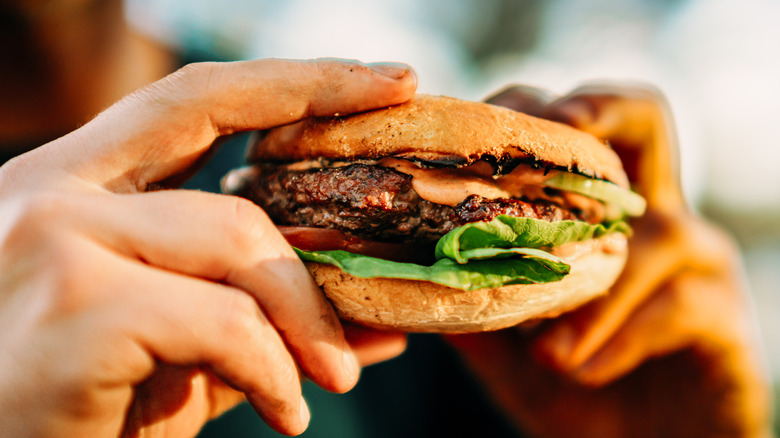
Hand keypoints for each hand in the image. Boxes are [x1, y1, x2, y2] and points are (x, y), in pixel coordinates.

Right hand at [0, 58, 415, 436]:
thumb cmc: (79, 412)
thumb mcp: (176, 350)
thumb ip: (261, 319)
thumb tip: (373, 321)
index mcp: (69, 184)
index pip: (193, 98)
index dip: (298, 80)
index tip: (390, 80)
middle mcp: (46, 189)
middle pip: (221, 146)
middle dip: (326, 156)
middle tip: (390, 254)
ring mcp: (50, 237)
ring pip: (236, 238)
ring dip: (305, 319)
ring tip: (332, 377)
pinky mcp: (72, 306)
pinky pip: (225, 321)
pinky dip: (274, 370)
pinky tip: (284, 412)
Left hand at [447, 84, 771, 437]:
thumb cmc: (562, 382)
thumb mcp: (499, 335)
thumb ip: (465, 292)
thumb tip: (403, 264)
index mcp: (593, 210)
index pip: (567, 127)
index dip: (523, 112)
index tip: (473, 133)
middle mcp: (648, 215)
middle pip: (644, 118)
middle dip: (599, 109)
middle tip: (558, 127)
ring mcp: (695, 258)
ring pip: (656, 232)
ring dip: (591, 291)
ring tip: (543, 348)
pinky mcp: (723, 313)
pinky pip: (677, 305)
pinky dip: (617, 339)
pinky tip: (579, 367)